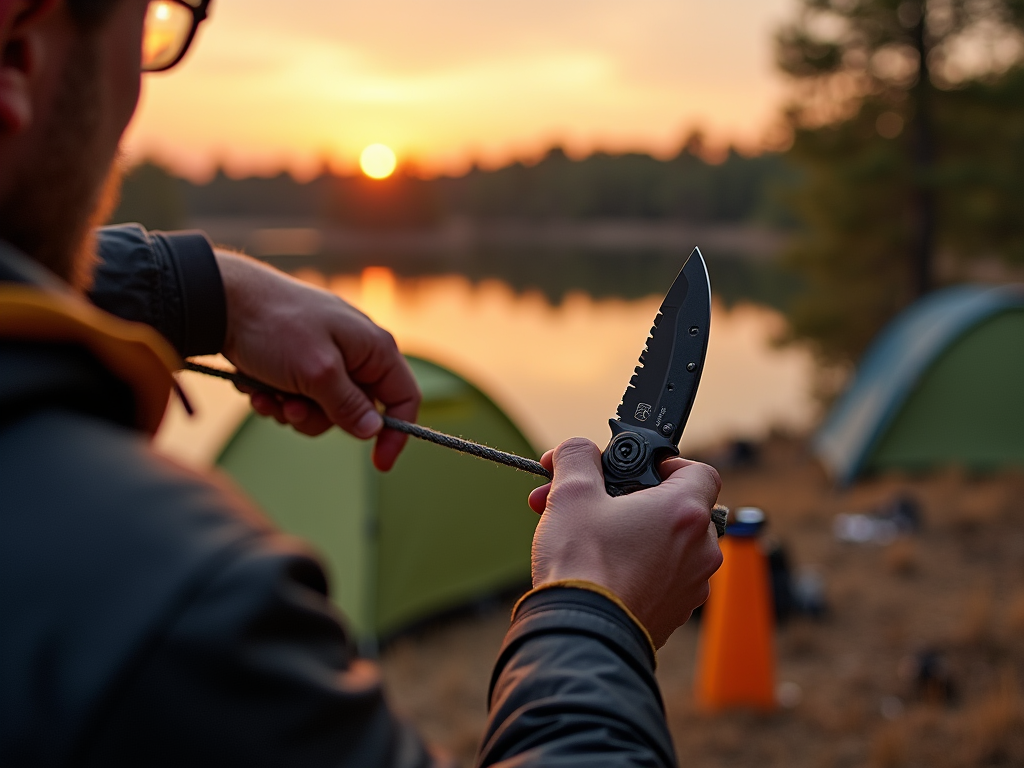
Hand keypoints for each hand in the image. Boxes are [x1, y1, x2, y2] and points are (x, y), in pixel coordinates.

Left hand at [215, 251, 419, 470]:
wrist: (222, 299)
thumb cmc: (276, 327)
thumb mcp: (317, 373)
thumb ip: (348, 405)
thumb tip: (373, 430)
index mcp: (374, 347)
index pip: (404, 398)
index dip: (396, 433)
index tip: (378, 464)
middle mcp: (357, 351)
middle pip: (356, 410)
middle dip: (319, 418)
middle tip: (290, 409)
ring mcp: (328, 355)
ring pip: (323, 408)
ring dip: (292, 410)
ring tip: (266, 394)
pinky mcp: (299, 359)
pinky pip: (299, 396)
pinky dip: (277, 398)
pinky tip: (255, 386)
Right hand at [527, 438, 722, 647]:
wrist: (582, 636)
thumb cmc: (583, 564)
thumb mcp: (572, 493)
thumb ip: (578, 456)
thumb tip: (577, 449)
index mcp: (685, 512)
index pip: (701, 471)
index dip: (668, 465)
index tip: (637, 471)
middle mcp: (700, 550)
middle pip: (675, 509)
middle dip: (630, 500)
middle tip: (588, 501)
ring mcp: (691, 586)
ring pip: (665, 546)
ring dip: (628, 533)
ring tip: (581, 536)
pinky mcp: (674, 614)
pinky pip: (659, 578)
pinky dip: (633, 567)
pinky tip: (595, 568)